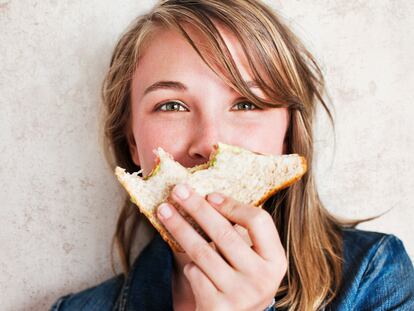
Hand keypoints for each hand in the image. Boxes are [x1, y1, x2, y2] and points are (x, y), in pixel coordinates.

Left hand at [156, 183, 286, 310]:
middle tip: (178, 190)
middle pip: (225, 233)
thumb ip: (240, 233)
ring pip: (202, 251)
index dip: (232, 205)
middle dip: (197, 208)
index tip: (209, 195)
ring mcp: (240, 295)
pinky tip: (190, 264)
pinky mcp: (218, 307)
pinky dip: (189, 265)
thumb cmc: (242, 279)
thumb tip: (206, 198)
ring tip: (163, 210)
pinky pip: (194, 273)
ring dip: (179, 227)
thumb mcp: (253, 258)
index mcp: (275, 260)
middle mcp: (262, 278)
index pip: (259, 221)